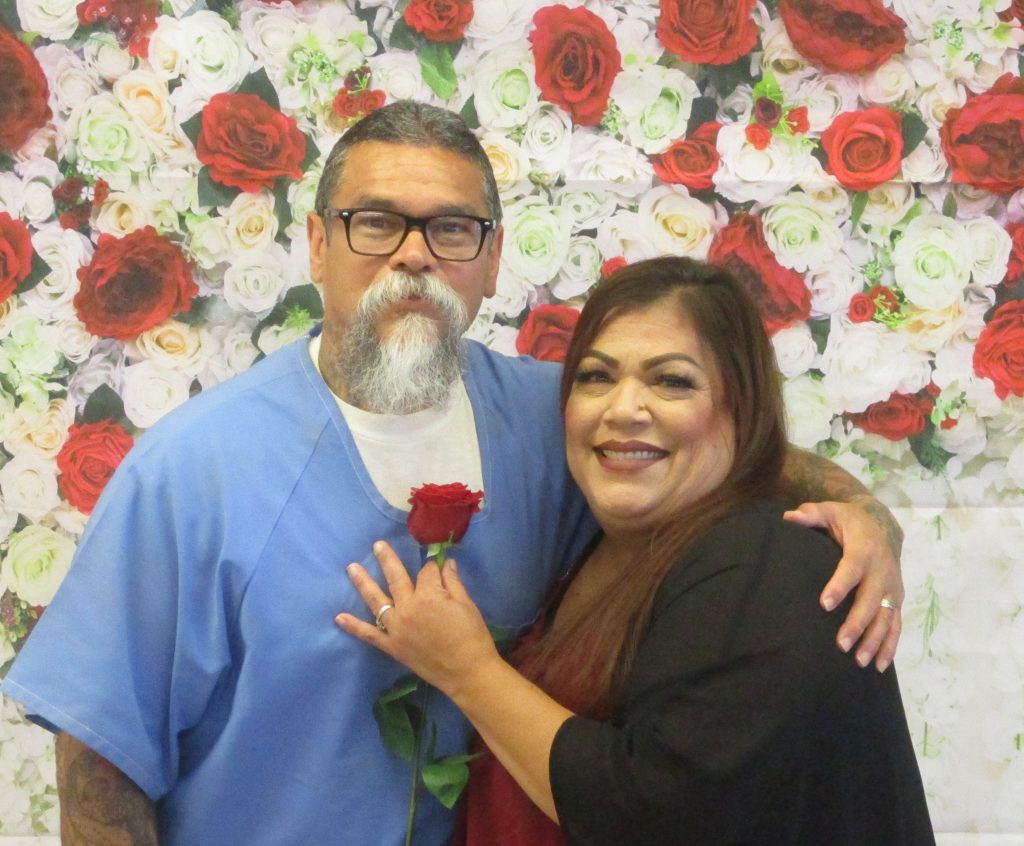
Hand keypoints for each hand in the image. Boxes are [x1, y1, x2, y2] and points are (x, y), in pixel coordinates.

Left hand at [335, 541, 499, 693]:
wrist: (467, 672)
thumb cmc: (471, 636)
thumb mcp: (466, 604)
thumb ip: (453, 582)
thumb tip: (445, 563)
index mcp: (428, 595)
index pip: (426, 572)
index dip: (433, 568)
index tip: (438, 568)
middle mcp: (407, 607)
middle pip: (395, 578)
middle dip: (387, 559)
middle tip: (376, 545)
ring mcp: (396, 627)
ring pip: (376, 600)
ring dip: (363, 583)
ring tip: (351, 568)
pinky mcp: (392, 646)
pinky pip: (369, 634)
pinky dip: (354, 626)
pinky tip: (339, 617)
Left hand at [784, 495, 903, 671]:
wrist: (884, 524)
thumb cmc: (850, 521)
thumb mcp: (831, 511)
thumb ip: (811, 514)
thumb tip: (789, 516)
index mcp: (864, 550)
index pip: (851, 570)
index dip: (840, 586)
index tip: (824, 604)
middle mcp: (882, 571)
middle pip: (871, 601)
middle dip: (857, 623)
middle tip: (841, 644)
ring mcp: (892, 588)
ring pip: (886, 618)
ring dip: (874, 641)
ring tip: (858, 661)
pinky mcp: (897, 600)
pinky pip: (896, 625)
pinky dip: (889, 646)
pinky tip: (877, 665)